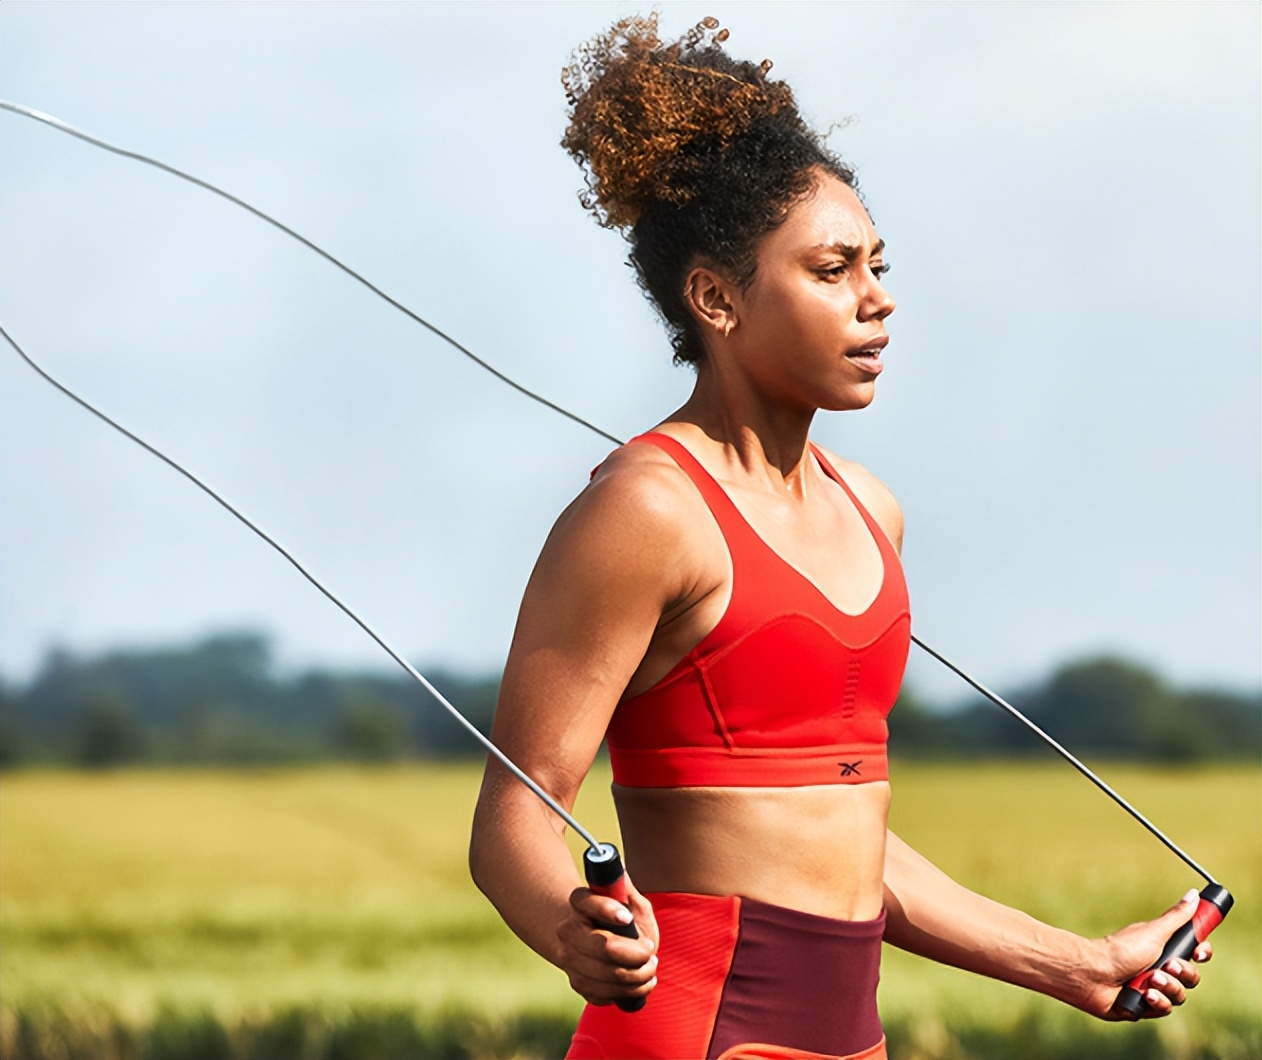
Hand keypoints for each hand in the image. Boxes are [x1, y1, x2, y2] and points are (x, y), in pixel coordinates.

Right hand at [556, 881, 659, 1005]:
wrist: (602, 940)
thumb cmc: (622, 917)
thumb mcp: (629, 899)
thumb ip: (626, 888)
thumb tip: (620, 873)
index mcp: (579, 902)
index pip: (589, 903)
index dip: (608, 910)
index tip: (627, 917)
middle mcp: (568, 930)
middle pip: (604, 947)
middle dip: (636, 953)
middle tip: (650, 949)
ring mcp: (570, 959)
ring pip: (608, 975)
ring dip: (638, 975)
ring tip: (650, 966)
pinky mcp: (578, 983)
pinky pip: (607, 994)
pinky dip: (631, 991)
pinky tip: (640, 981)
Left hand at [1080, 890, 1212, 1020]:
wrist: (1093, 973)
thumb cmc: (1120, 950)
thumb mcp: (1154, 932)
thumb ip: (1177, 917)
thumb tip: (1194, 894)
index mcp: (1164, 948)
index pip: (1195, 952)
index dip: (1201, 953)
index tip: (1198, 952)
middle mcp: (1161, 968)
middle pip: (1192, 977)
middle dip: (1183, 973)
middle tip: (1167, 965)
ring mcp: (1154, 988)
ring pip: (1180, 995)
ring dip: (1167, 987)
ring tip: (1149, 980)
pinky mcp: (1146, 1006)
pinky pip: (1165, 1009)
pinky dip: (1156, 1002)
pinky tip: (1144, 995)